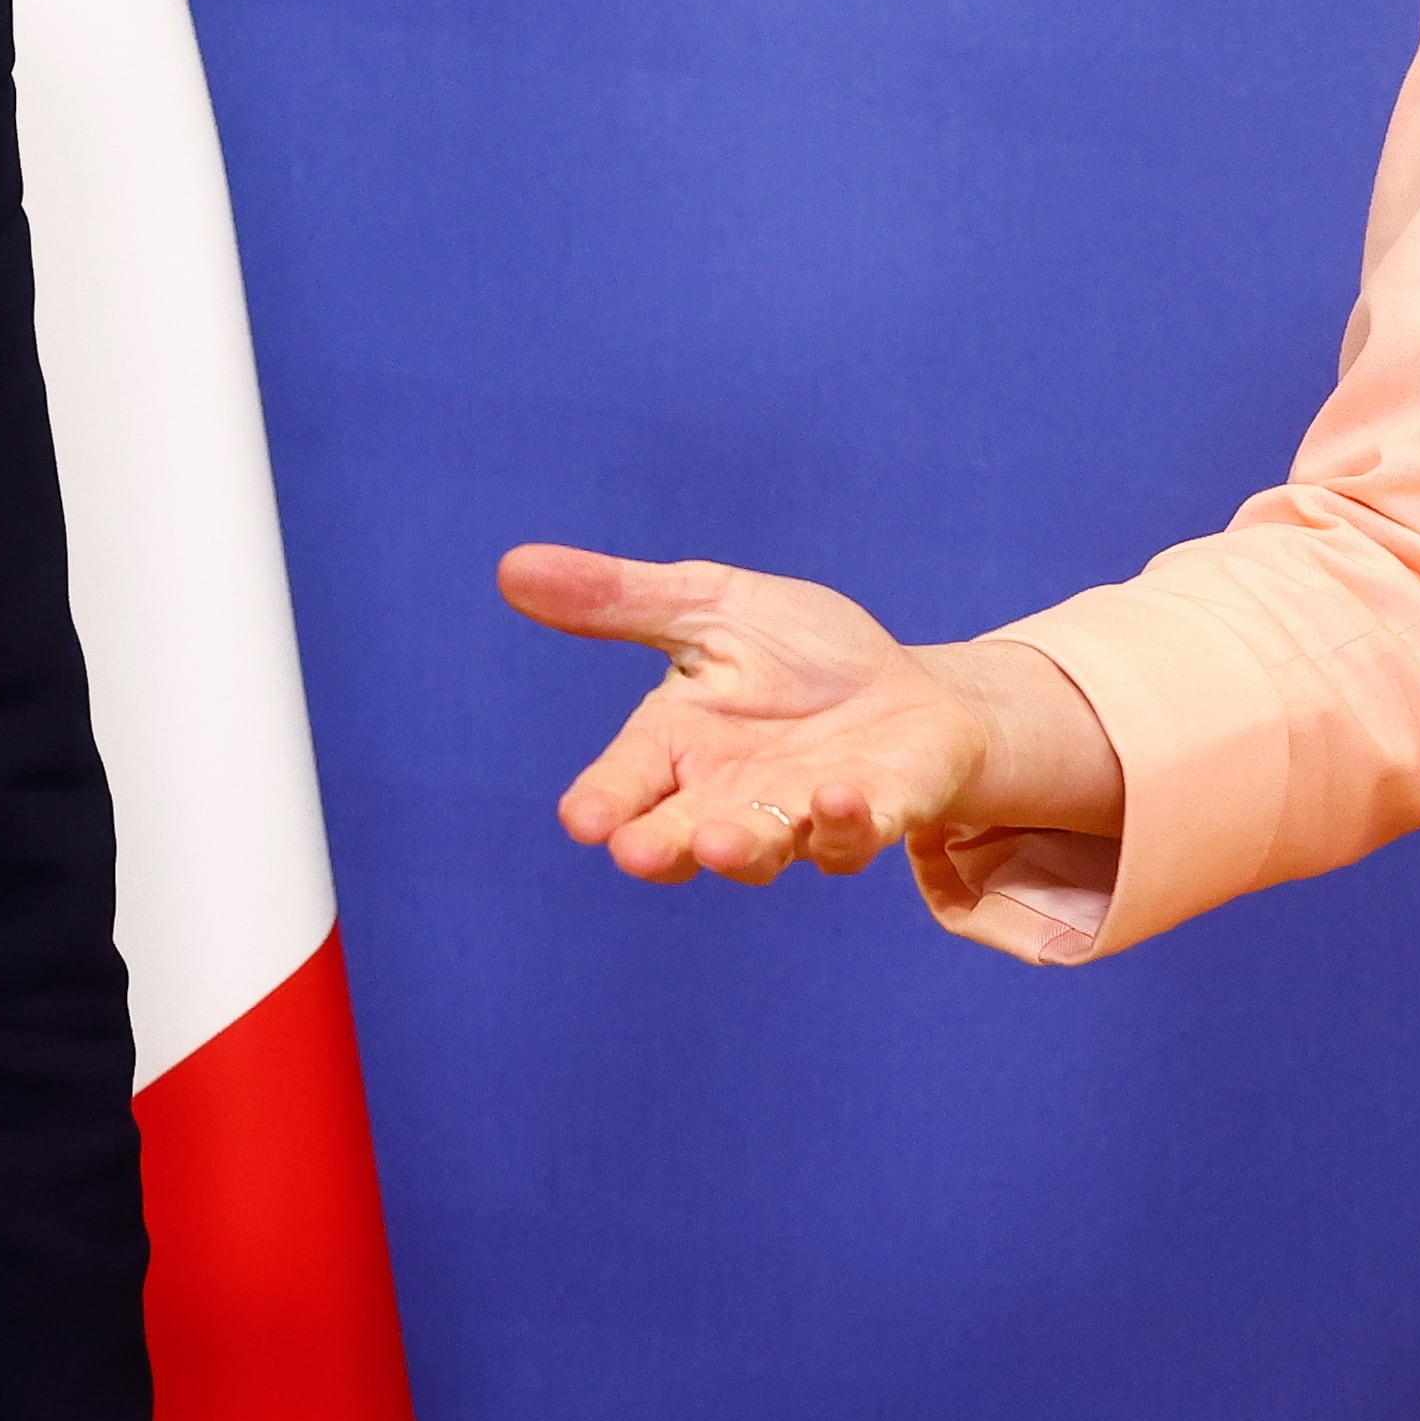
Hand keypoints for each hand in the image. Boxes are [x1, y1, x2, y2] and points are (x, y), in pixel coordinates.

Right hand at [498, 544, 1110, 884]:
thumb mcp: (710, 606)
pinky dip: (846, 822)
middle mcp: (732, 795)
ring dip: (745, 849)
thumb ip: (620, 598)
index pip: (628, 782)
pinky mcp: (877, 813)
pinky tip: (835, 795)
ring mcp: (802, 815)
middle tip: (638, 853)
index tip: (581, 818)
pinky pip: (857, 831)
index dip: (605, 801)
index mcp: (680, 746)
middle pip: (685, 835)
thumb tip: (510, 566)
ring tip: (725, 843)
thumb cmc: (802, 655)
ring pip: (766, 848)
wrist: (909, 686)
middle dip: (664, 847)